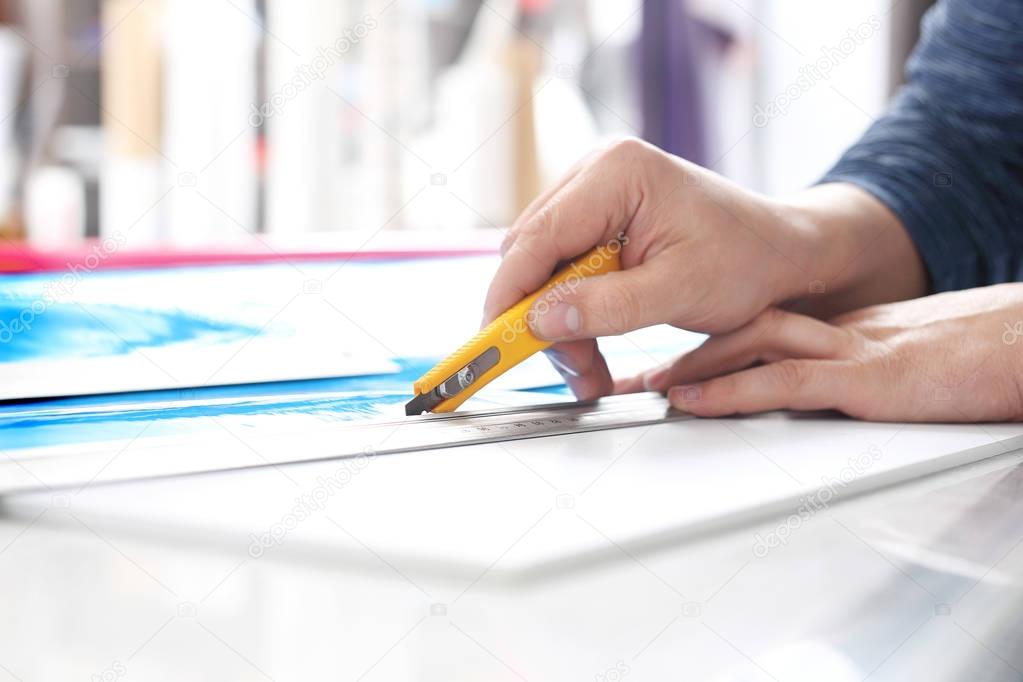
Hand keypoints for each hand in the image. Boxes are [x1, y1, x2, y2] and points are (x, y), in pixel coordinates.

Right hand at [483, 138, 925, 400]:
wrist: (782, 252)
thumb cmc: (747, 261)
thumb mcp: (678, 292)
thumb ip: (606, 306)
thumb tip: (538, 322)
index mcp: (616, 173)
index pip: (537, 238)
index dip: (508, 295)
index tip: (493, 343)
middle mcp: (596, 171)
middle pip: (531, 253)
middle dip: (539, 318)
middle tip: (570, 370)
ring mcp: (594, 191)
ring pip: (542, 265)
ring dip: (557, 321)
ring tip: (589, 369)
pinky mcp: (598, 216)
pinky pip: (562, 266)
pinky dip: (572, 309)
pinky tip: (591, 341)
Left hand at [641, 284, 1022, 421]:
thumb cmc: (979, 359)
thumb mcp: (902, 366)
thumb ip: (855, 378)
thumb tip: (811, 401)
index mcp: (844, 330)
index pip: (757, 331)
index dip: (703, 348)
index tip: (660, 370)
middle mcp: (838, 332)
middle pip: (740, 330)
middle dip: (681, 354)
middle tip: (631, 379)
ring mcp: (852, 350)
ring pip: (753, 344)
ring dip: (693, 366)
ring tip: (647, 389)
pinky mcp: (871, 379)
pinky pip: (787, 381)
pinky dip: (732, 391)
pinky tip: (694, 402)